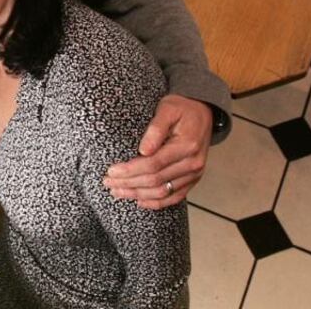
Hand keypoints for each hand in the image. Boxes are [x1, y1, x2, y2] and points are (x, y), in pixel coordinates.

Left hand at [103, 95, 212, 209]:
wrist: (202, 111)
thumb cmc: (181, 108)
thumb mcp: (167, 109)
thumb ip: (156, 129)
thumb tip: (143, 150)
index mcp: (186, 146)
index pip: (153, 164)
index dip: (130, 170)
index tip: (111, 171)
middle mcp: (193, 163)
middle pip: (155, 181)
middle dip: (128, 184)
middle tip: (108, 183)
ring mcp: (194, 173)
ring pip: (163, 192)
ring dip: (138, 194)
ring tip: (117, 192)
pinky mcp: (193, 179)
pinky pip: (175, 196)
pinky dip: (157, 202)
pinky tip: (139, 201)